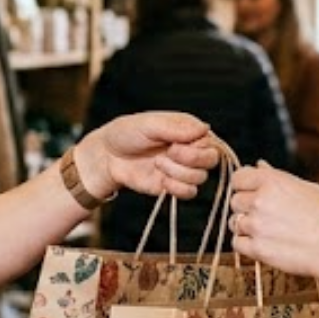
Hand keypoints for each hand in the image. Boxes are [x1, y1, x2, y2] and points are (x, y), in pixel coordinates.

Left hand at [79, 113, 219, 200]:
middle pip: (211, 160)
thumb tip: (205, 128)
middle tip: (169, 153)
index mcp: (188, 130)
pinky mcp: (175, 186)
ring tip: (157, 163)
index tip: (174, 143)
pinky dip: (176, 188)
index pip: (211, 141)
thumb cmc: (126, 134)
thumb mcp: (149, 125)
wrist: (107, 157)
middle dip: (191, 159)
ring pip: (200, 178)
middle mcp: (190, 149)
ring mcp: (183, 168)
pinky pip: (190, 193)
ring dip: (178, 173)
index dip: (197, 146)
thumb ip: (176, 128)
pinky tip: (160, 180)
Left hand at [228, 163, 318, 294]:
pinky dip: (246, 245)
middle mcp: (260, 201)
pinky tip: (264, 243)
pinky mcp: (258, 249)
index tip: (252, 192)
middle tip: (266, 215)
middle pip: (234, 201)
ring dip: (246, 226)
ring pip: (234, 223)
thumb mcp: (307, 188)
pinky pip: (237, 244)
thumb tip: (258, 165)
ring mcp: (257, 226)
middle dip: (246, 207)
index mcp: (273, 182)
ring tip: (267, 230)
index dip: (244, 185)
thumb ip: (277, 177)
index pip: (238, 177)